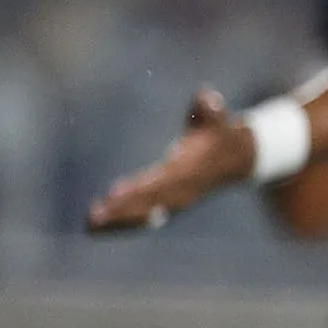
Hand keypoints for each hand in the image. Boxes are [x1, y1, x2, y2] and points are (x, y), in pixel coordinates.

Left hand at [87, 89, 255, 234]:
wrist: (239, 160)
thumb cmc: (221, 135)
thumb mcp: (217, 119)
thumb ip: (210, 110)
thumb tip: (207, 99)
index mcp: (188, 171)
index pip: (161, 183)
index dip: (139, 190)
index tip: (114, 196)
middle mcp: (182, 190)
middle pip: (148, 204)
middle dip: (121, 212)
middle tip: (93, 220)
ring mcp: (176, 200)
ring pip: (145, 215)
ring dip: (117, 222)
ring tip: (89, 227)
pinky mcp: (169, 203)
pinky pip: (146, 216)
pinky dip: (124, 222)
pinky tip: (100, 226)